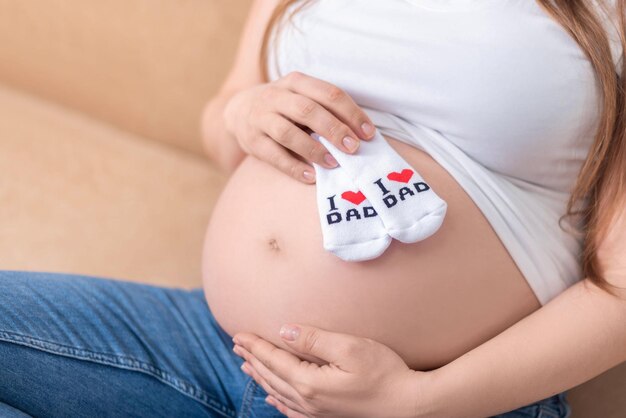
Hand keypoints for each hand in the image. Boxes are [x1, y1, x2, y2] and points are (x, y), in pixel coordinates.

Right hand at [223, 71, 376, 183]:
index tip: (368, 133)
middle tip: (353, 148)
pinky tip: (310, 176)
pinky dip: (293, 167)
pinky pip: (273, 155)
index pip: (328, 93)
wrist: (238, 110)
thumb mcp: (302, 98)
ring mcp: (261, 118)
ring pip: (288, 133)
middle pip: (308, 110)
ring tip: (333, 163)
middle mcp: (276, 96)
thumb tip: (361, 135)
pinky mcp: (252, 140)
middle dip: (334, 129)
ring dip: (313, 149)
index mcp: (296, 82)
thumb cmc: (284, 107)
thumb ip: (326, 110)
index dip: (351, 113)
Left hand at [232, 324, 431, 417]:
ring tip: (247, 366)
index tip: (238, 334)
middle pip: (271, 376)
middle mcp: (307, 401)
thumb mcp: (350, 348)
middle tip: (237, 345)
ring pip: (278, 392)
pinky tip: (272, 396)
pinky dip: (277, 399)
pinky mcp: (327, 417)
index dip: (255, 345)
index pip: (273, 359)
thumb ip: (314, 339)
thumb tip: (285, 331)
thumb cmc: (384, 373)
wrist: (409, 406)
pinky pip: (291, 410)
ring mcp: (316, 413)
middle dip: (253, 359)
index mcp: (309, 382)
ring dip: (261, 377)